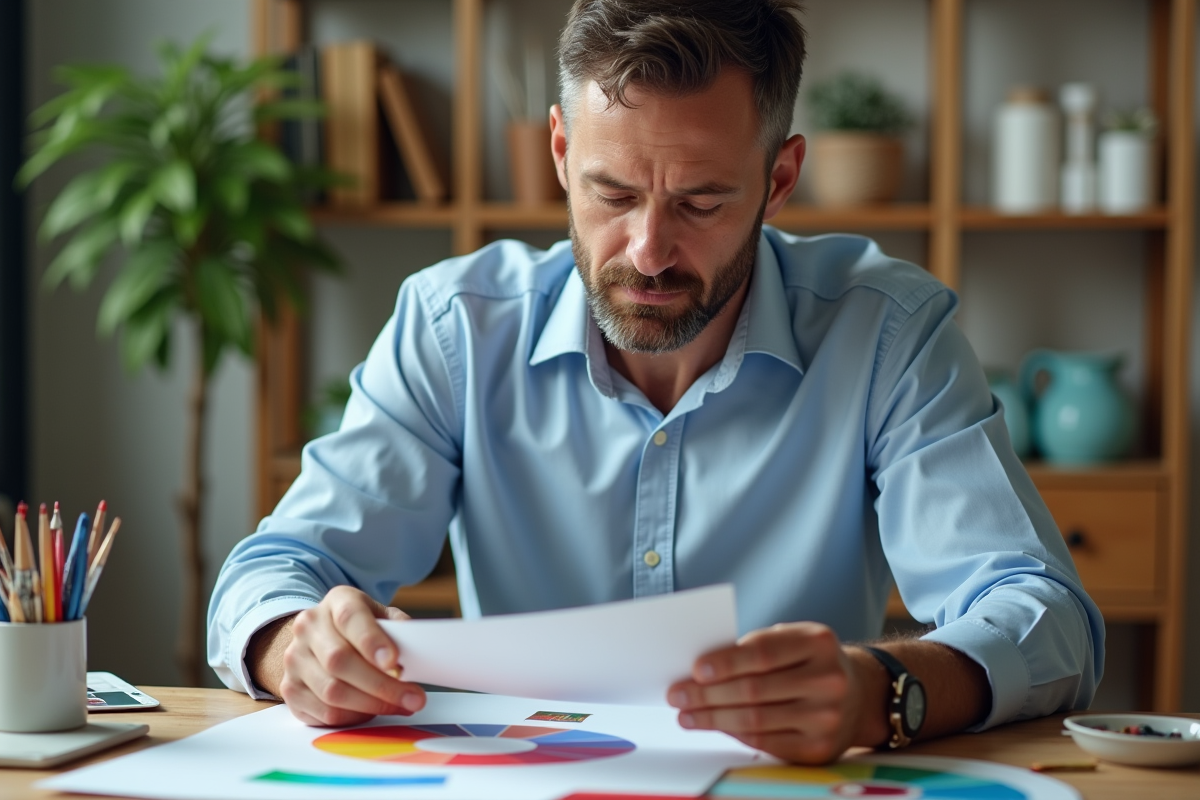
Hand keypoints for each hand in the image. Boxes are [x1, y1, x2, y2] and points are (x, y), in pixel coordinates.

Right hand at [279, 586, 426, 725]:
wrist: (318, 638)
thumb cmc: (359, 628)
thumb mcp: (380, 616)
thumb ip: (398, 629)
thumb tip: (418, 650)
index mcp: (336, 601)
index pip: (350, 618)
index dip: (371, 640)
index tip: (393, 662)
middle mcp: (308, 627)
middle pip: (340, 660)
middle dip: (381, 685)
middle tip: (413, 698)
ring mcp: (294, 659)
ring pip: (332, 691)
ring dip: (372, 705)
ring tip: (400, 706)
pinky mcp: (290, 689)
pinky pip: (324, 712)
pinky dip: (353, 716)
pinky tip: (372, 711)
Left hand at [666, 622, 886, 763]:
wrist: (860, 695)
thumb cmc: (809, 661)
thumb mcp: (793, 640)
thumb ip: (755, 648)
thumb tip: (701, 670)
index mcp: (819, 642)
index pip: (763, 653)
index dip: (727, 662)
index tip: (696, 669)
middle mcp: (829, 680)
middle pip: (755, 690)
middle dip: (708, 694)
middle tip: (677, 694)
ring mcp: (828, 718)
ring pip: (756, 720)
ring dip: (713, 718)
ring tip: (686, 714)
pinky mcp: (820, 749)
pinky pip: (766, 742)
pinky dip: (734, 734)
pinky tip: (714, 727)